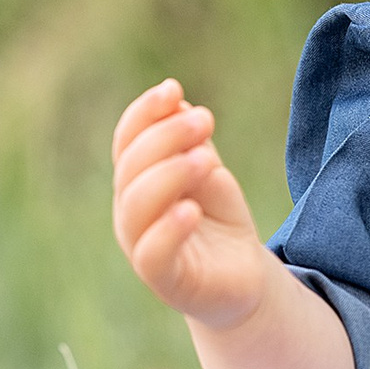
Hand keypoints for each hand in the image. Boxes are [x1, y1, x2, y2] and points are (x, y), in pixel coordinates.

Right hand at [111, 78, 275, 329]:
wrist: (243, 277)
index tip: (173, 89)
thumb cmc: (219, 221)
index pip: (127, 142)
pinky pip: (151, 253)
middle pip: (130, 168)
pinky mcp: (164, 280)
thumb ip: (191, 143)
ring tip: (206, 159)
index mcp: (137, 181)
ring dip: (168, 175)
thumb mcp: (208, 174)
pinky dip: (167, 228)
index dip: (143, 113)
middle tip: (204, 120)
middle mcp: (131, 212)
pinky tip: (190, 209)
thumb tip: (175, 100)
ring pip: (135, 207)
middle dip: (165, 137)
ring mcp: (142, 246)